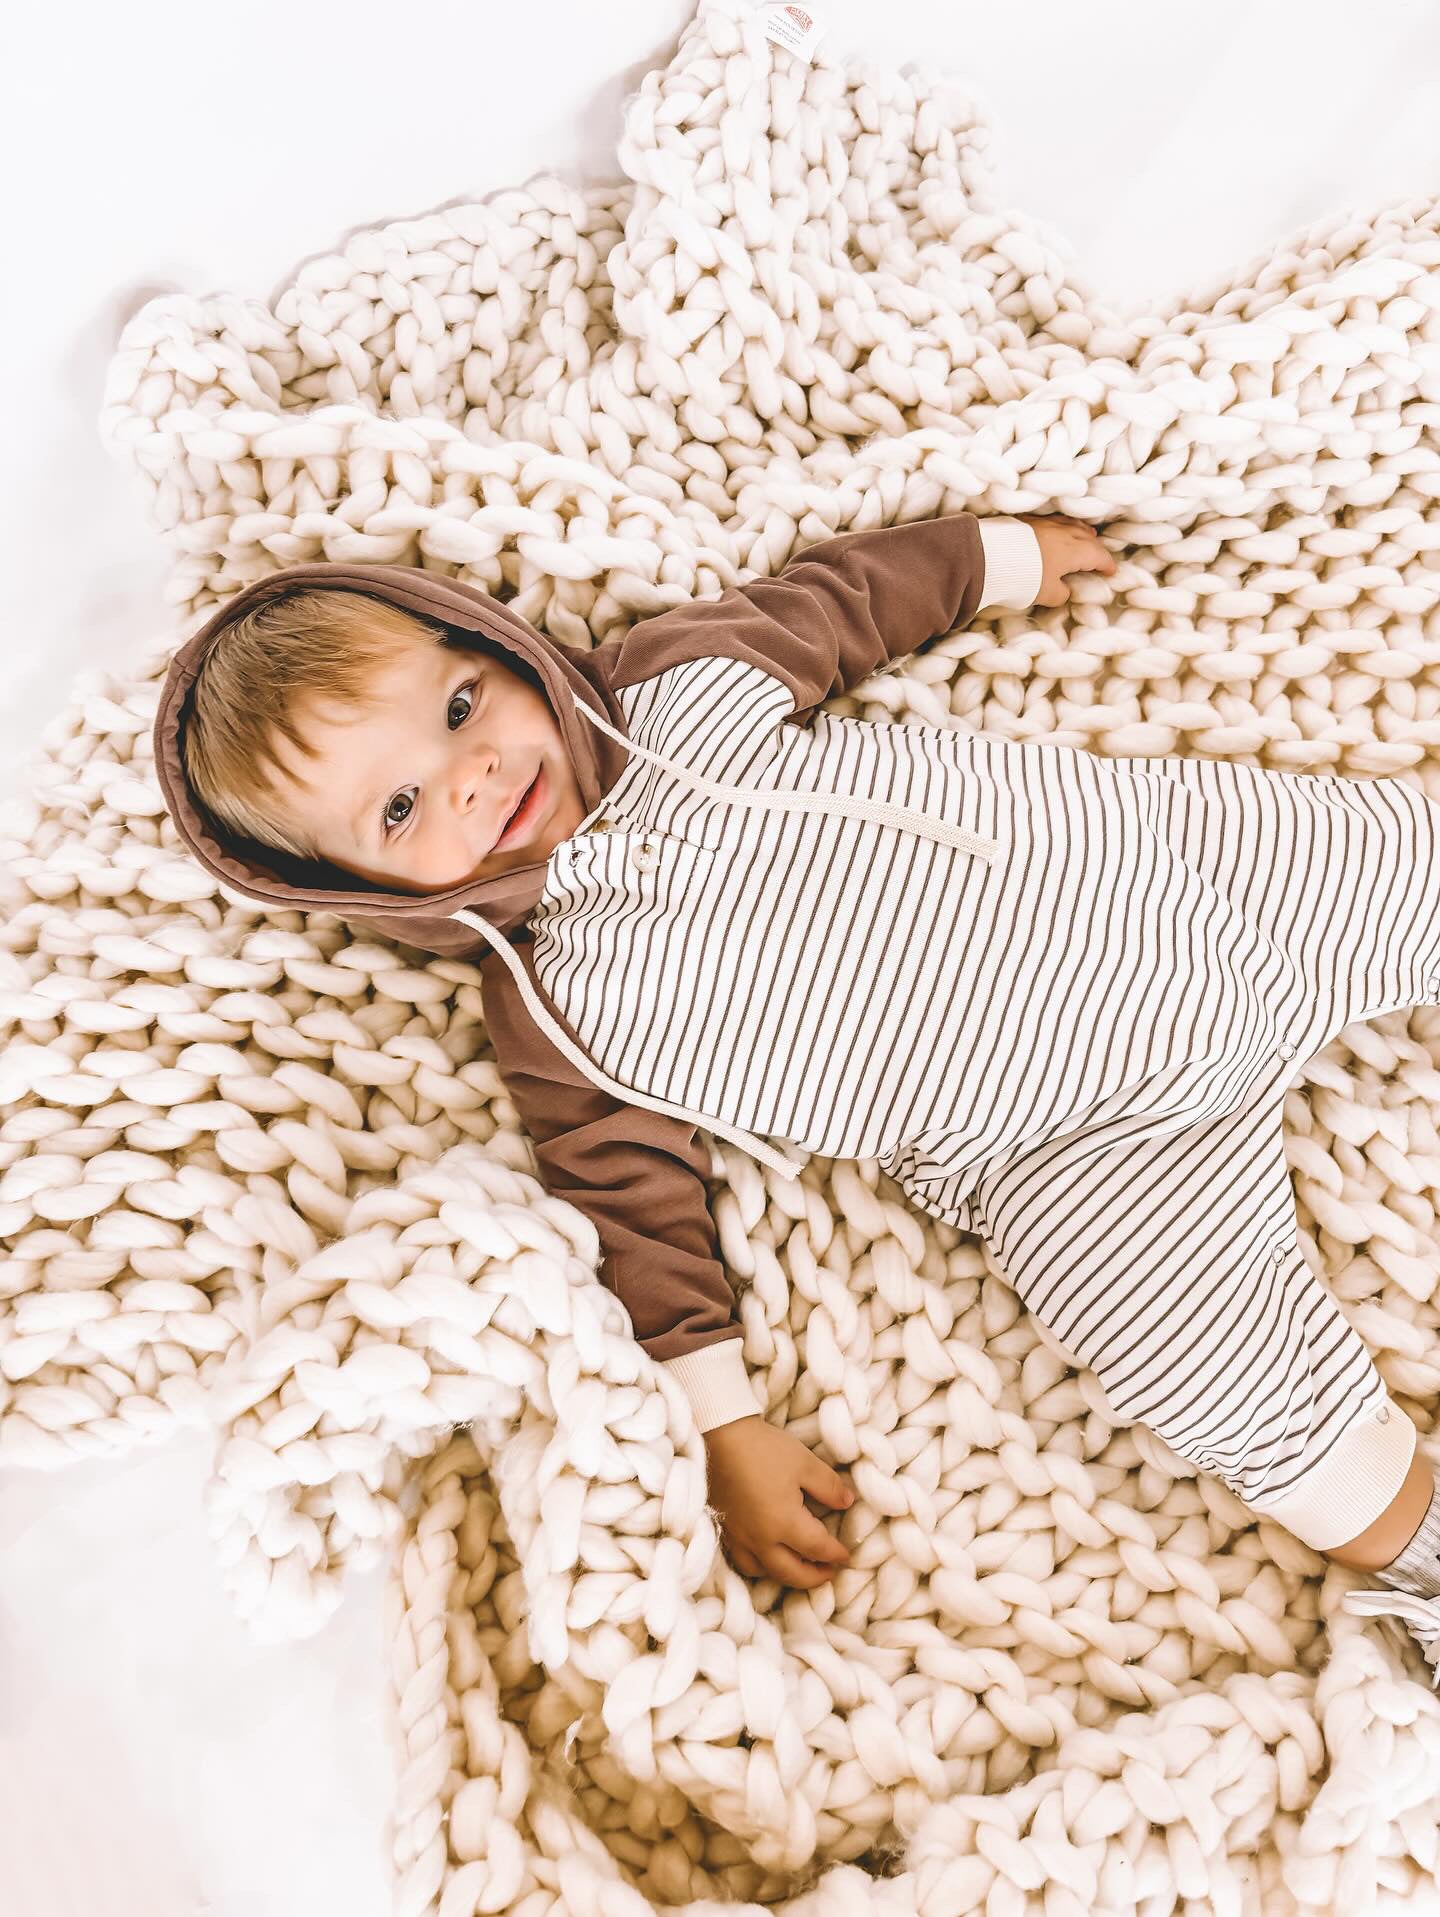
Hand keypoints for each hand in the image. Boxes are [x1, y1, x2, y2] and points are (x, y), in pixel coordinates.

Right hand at [703, 1415, 853, 1587]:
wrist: (720, 1436)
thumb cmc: (764, 1448)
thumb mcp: (805, 1463)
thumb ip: (829, 1487)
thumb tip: (847, 1502)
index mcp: (784, 1523)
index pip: (817, 1549)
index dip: (835, 1554)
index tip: (847, 1556)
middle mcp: (761, 1539)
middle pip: (790, 1572)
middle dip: (813, 1577)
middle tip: (829, 1573)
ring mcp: (740, 1537)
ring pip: (764, 1571)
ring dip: (785, 1575)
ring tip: (798, 1566)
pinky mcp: (725, 1529)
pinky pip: (743, 1561)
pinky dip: (760, 1566)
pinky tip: (767, 1556)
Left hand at [1017, 515, 1115, 606]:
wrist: (994, 556)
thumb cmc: (1026, 577)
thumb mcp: (1048, 595)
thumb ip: (1062, 593)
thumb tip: (1065, 591)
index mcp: (1076, 551)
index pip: (1098, 556)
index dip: (1106, 564)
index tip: (1110, 571)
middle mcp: (1065, 533)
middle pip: (1088, 538)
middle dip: (1097, 548)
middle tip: (1099, 557)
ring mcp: (1048, 524)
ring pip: (1073, 525)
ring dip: (1082, 532)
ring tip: (1087, 535)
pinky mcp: (1031, 520)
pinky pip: (1055, 521)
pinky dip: (1064, 526)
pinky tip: (1060, 529)